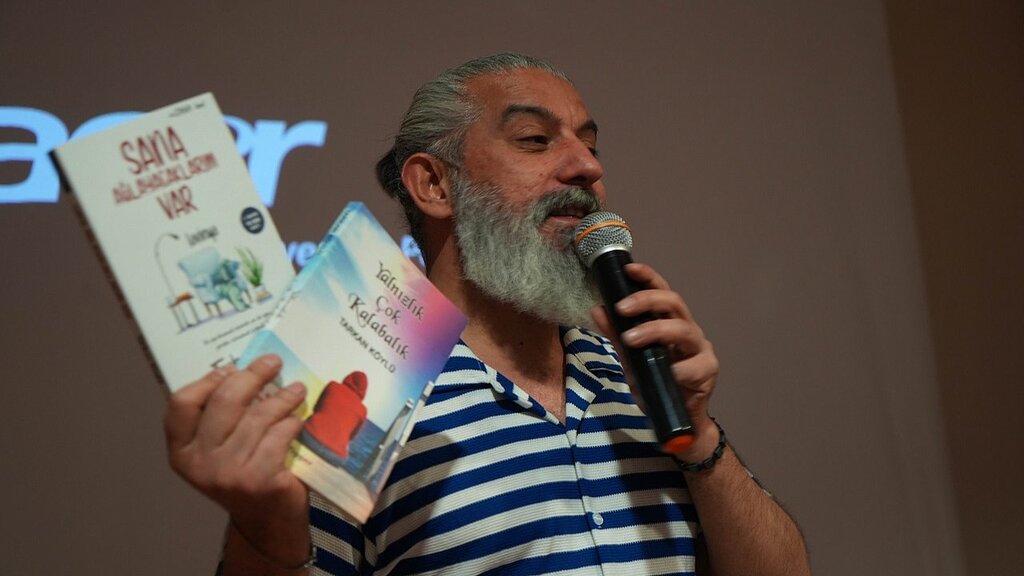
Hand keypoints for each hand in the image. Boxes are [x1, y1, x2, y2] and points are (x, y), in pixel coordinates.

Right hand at [164, 355, 309, 552]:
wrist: (266, 519)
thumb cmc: (244, 472)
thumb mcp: (221, 448)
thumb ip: (221, 417)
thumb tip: (241, 369)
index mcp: (181, 452)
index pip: (182, 404)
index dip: (207, 380)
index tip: (232, 368)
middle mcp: (199, 464)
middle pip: (223, 402)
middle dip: (252, 376)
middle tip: (272, 362)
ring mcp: (228, 474)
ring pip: (258, 416)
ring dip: (282, 397)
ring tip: (296, 389)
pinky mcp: (259, 480)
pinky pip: (279, 435)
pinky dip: (292, 423)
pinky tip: (298, 420)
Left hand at [590, 262, 719, 460]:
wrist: (677, 421)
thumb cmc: (656, 386)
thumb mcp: (630, 361)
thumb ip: (617, 337)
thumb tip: (597, 310)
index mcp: (669, 323)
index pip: (661, 292)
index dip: (648, 277)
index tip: (628, 268)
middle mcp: (687, 330)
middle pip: (674, 303)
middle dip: (647, 300)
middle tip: (621, 307)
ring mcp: (701, 349)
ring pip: (684, 330)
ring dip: (656, 331)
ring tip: (631, 338)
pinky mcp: (709, 370)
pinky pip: (693, 366)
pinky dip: (676, 369)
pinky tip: (665, 374)